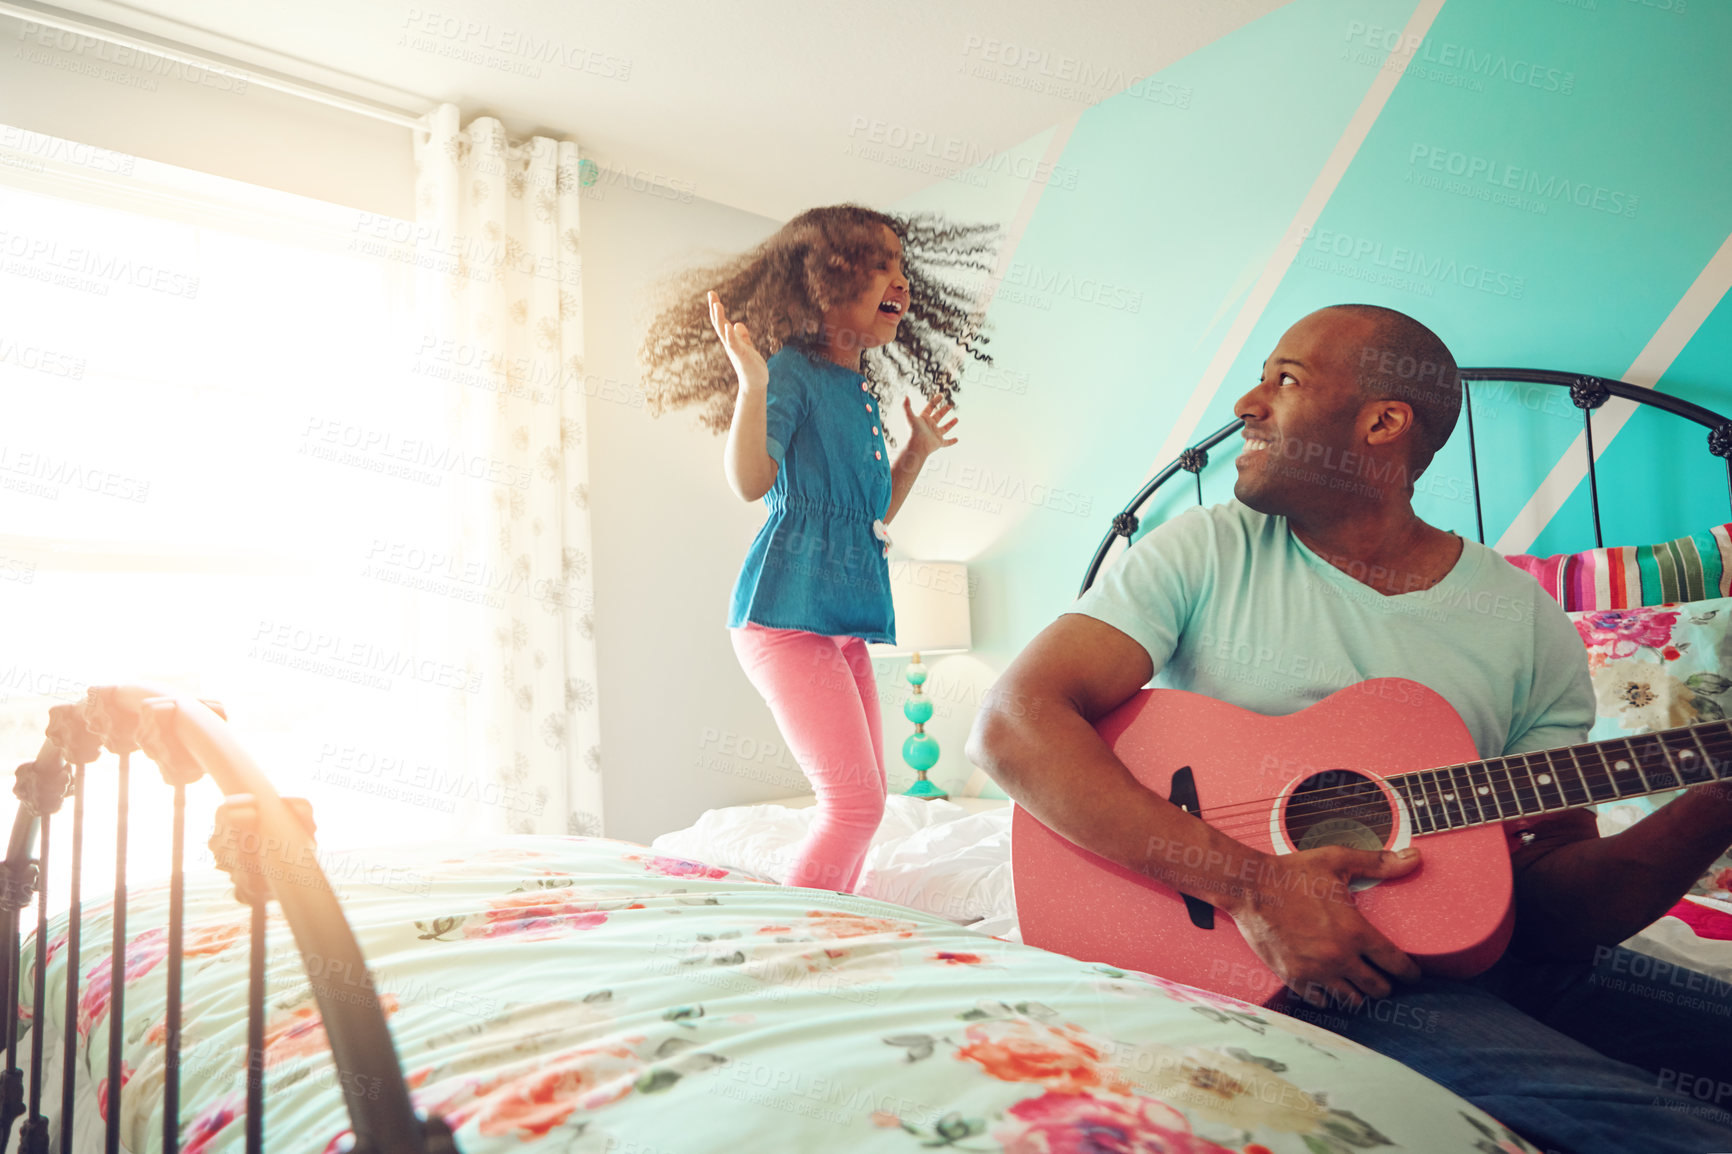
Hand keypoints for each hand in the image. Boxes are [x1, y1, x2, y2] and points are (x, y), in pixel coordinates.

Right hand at [708, 291, 767, 393]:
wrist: (755, 384)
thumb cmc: (751, 367)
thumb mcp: (747, 348)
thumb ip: (743, 337)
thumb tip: (737, 324)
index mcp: (731, 340)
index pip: (721, 321)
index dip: (716, 308)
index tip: (712, 294)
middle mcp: (730, 343)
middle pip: (719, 323)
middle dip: (715, 309)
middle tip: (711, 293)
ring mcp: (734, 350)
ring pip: (724, 331)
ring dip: (720, 318)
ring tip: (717, 304)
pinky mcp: (742, 356)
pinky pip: (734, 344)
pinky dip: (731, 335)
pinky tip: (729, 325)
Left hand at [902, 396, 958, 459]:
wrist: (917, 446)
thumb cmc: (913, 432)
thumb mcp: (909, 417)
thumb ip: (906, 406)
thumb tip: (906, 396)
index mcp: (923, 419)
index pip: (930, 407)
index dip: (935, 401)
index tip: (941, 395)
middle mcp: (930, 426)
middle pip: (938, 415)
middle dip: (944, 410)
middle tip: (950, 405)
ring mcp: (935, 434)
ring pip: (944, 428)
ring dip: (950, 424)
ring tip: (956, 419)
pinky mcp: (939, 442)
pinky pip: (947, 442)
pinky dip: (951, 441)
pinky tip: (957, 439)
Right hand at [1230, 846, 1421, 1007]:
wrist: (1251, 887)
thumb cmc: (1293, 873)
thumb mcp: (1337, 861)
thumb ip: (1378, 863)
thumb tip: (1414, 858)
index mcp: (1355, 931)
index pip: (1395, 963)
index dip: (1409, 972)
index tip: (1412, 974)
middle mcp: (1339, 957)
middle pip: (1377, 988)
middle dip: (1385, 984)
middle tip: (1383, 977)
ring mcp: (1315, 971)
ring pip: (1351, 999)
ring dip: (1357, 992)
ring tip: (1357, 983)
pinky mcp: (1293, 977)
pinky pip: (1320, 1001)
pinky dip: (1328, 996)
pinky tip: (1328, 986)